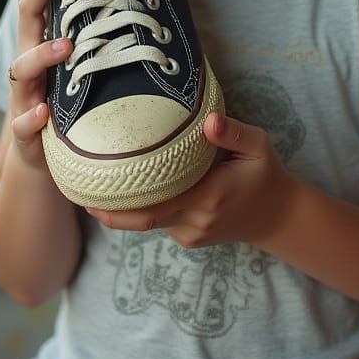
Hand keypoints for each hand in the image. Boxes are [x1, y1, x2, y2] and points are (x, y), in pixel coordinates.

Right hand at [7, 0, 72, 168]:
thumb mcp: (76, 69)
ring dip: (42, 56)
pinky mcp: (26, 132)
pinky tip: (44, 111)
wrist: (44, 158)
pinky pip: (24, 123)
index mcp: (40, 47)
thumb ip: (87, 39)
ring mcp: (24, 98)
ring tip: (66, 47)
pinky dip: (31, 117)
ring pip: (21, 70)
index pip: (38, 5)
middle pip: (26, 24)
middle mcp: (29, 67)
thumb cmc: (67, 104)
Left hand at [87, 113, 296, 248]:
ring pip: (149, 223)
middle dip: (109, 211)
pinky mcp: (190, 239)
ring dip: (125, 210)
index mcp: (208, 196)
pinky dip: (145, 209)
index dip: (121, 203)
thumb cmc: (265, 174)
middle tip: (78, 192)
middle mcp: (196, 219)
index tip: (93, 188)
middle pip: (142, 221)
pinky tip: (130, 192)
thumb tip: (209, 120)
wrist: (279, 216)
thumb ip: (234, 132)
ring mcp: (191, 233)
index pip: (155, 205)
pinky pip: (161, 223)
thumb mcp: (258, 146)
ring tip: (96, 186)